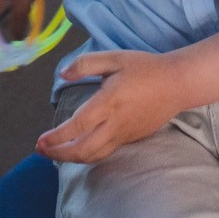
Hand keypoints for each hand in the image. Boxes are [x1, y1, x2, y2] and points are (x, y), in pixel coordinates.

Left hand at [37, 51, 183, 163]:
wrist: (178, 84)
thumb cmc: (145, 68)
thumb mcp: (114, 58)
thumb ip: (85, 64)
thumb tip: (62, 74)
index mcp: (108, 103)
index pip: (77, 127)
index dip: (56, 137)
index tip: (40, 140)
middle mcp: (115, 124)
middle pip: (83, 150)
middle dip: (59, 154)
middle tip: (41, 150)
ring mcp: (124, 134)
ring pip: (94, 156)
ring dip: (72, 158)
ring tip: (55, 153)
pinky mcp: (132, 139)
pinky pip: (106, 152)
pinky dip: (88, 155)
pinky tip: (79, 148)